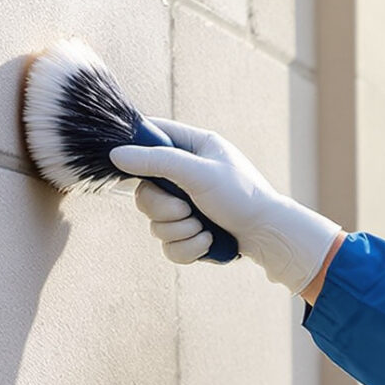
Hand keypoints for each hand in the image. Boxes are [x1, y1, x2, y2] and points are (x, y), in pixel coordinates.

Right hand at [108, 118, 342, 293]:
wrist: (267, 236)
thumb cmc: (241, 196)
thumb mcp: (198, 172)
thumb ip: (157, 162)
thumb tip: (116, 155)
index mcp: (191, 148)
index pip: (151, 136)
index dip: (134, 149)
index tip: (125, 164)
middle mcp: (184, 175)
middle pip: (144, 190)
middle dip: (163, 208)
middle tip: (185, 210)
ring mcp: (184, 206)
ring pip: (153, 222)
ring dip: (179, 230)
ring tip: (204, 228)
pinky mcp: (188, 233)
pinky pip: (167, 245)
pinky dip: (187, 247)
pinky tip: (207, 242)